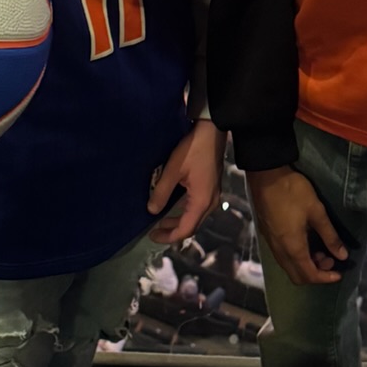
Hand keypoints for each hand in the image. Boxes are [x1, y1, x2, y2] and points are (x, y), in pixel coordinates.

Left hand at [147, 118, 226, 242]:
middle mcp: (211, 203)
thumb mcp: (173, 170)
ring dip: (179, 221)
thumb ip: (161, 192)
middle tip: (155, 230)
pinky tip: (175, 207)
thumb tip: (152, 211)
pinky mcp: (213, 188)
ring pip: (196, 217)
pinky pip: (199, 208)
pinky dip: (186, 212)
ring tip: (162, 221)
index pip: (185, 229)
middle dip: (173, 231)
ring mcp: (214, 195)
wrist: (212, 130)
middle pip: (192, 226)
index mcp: (202, 201)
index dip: (168, 236)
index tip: (152, 236)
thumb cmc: (193, 149)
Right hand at [246, 166, 348, 286]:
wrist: (265, 176)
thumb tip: (342, 256)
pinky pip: (283, 257)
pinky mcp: (267, 236)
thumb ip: (330, 236)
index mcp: (292, 247)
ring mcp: (271, 244)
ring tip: (321, 250)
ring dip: (306, 265)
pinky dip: (297, 258)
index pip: (309, 275)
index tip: (339, 273)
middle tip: (330, 260)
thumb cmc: (293, 192)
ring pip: (289, 267)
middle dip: (316, 274)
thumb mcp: (317, 211)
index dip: (326, 278)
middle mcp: (280, 251)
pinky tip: (306, 243)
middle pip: (297, 276)